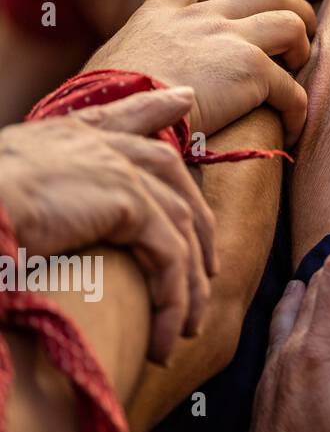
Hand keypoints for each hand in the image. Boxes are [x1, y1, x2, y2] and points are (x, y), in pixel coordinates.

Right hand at [0, 88, 212, 363]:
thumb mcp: (9, 177)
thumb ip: (41, 178)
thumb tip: (36, 203)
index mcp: (67, 135)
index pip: (124, 117)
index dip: (156, 107)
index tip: (184, 98)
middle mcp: (99, 145)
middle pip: (171, 177)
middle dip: (197, 225)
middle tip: (209, 272)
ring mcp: (119, 169)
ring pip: (179, 227)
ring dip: (187, 285)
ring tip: (185, 328)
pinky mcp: (128, 202)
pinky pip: (170, 256)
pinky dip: (173, 298)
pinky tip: (166, 333)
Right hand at [87, 0, 313, 142]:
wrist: (120, 108)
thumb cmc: (104, 100)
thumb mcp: (108, 67)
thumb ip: (129, 64)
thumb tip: (124, 86)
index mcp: (159, 17)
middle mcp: (200, 20)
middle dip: (291, 3)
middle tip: (300, 24)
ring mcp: (230, 39)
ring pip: (290, 24)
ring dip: (302, 46)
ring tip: (298, 68)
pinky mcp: (253, 70)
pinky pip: (293, 88)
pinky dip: (297, 110)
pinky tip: (291, 129)